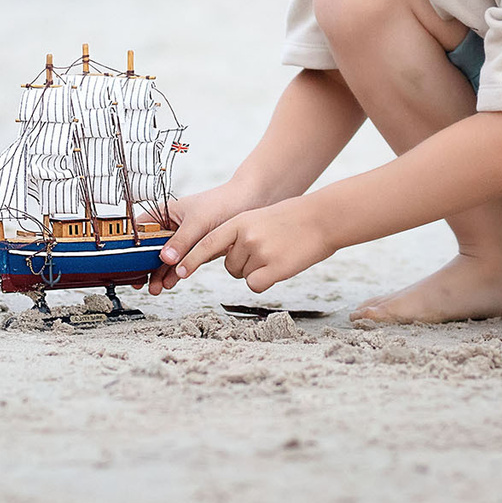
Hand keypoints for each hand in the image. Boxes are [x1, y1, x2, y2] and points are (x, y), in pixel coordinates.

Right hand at [143, 181, 263, 293]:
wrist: (249, 204)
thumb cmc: (222, 202)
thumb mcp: (198, 222)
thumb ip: (181, 241)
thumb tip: (166, 258)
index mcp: (165, 212)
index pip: (140, 229)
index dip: (131, 244)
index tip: (127, 260)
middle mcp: (170, 225)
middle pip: (150, 248)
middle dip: (144, 265)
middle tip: (139, 281)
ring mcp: (182, 239)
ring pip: (164, 259)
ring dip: (158, 274)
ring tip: (155, 288)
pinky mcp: (194, 249)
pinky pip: (179, 263)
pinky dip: (173, 274)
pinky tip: (169, 283)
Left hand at [176, 195, 334, 292]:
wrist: (323, 218)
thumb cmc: (293, 219)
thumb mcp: (259, 218)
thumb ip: (240, 234)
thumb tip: (228, 255)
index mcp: (239, 222)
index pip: (207, 243)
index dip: (191, 259)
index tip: (178, 271)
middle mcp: (246, 236)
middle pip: (230, 265)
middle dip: (244, 264)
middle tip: (268, 249)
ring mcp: (260, 252)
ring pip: (244, 275)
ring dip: (258, 270)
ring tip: (278, 253)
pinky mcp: (273, 268)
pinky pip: (255, 285)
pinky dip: (266, 281)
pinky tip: (281, 266)